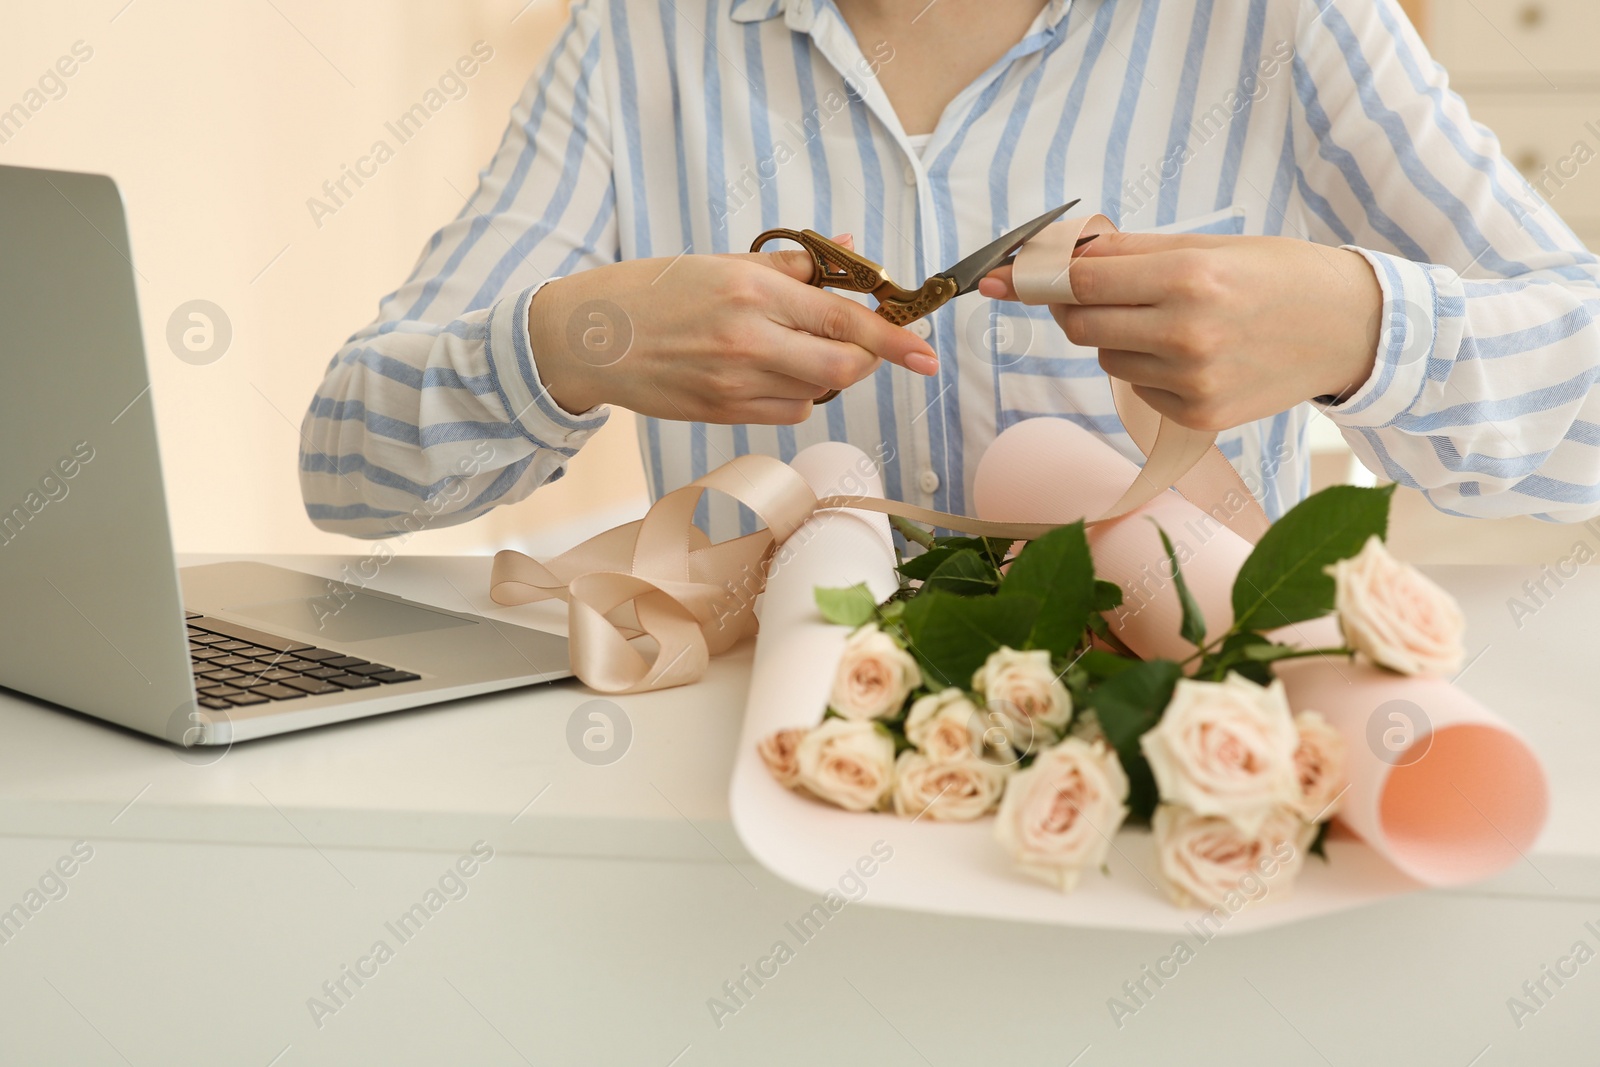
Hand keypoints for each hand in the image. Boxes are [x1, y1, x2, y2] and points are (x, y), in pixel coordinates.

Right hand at [531, 235, 938, 423]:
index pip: (844, 318)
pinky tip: (765, 373)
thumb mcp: (723, 262)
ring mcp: (734, 383)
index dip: (894, 338)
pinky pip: (787, 413)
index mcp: (751, 291)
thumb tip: (854, 252)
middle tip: (859, 344)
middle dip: (864, 359)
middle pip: (843, 366)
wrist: (590, 337)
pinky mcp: (722, 413)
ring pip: (818, 392)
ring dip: (822, 374)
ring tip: (786, 348)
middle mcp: (747, 340)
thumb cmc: (656, 290)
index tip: (927, 352)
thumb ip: (794, 265)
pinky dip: (794, 396)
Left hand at [977, 232, 1382, 430]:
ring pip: (1106, 357)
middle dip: (1074, 305)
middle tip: (1093, 289)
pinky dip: (1146, 368)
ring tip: (1171, 320)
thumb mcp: (1208, 245)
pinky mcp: (1196, 417)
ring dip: (1117, 336)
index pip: (1081, 281)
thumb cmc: (1278, 275)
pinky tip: (1191, 353)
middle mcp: (1185, 335)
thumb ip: (1128, 254)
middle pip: (1080, 324)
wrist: (1351, 329)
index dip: (1034, 277)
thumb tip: (1055, 256)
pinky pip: (1136, 388)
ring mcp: (1190, 383)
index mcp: (1189, 278)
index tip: (999, 276)